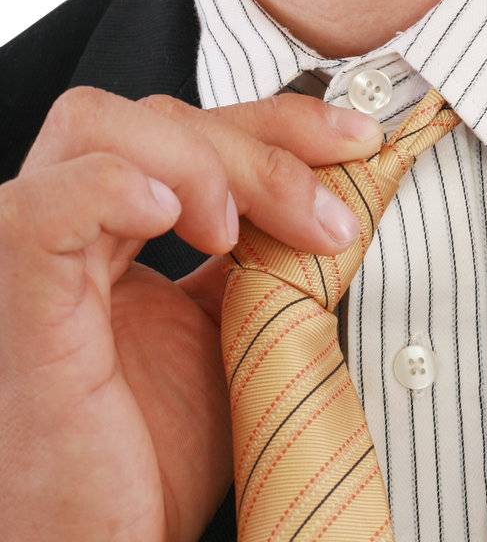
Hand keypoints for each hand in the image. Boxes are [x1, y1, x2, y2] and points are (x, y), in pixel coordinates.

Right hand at [0, 85, 383, 541]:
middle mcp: (58, 229)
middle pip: (151, 114)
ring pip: (97, 129)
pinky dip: (113, 186)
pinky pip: (43, 209)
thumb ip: (270, 252)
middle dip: (259, 142)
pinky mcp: (16, 307)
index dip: (278, 120)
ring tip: (240, 233)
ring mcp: (26, 263)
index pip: (186, 124)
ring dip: (200, 159)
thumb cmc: (153, 463)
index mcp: (106, 232)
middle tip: (329, 217)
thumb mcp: (237, 331)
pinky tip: (174, 216)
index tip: (361, 144)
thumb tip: (346, 185)